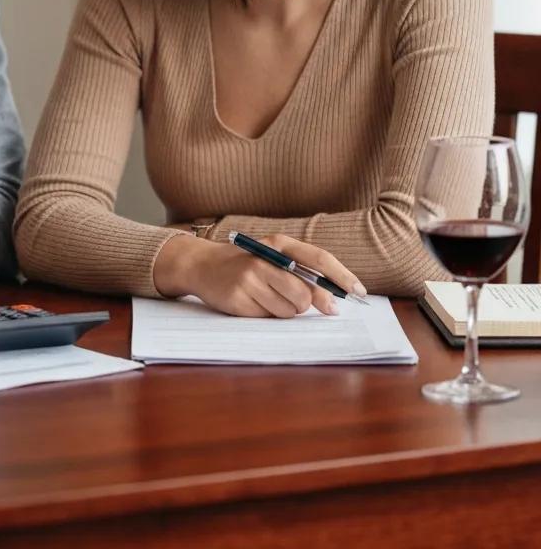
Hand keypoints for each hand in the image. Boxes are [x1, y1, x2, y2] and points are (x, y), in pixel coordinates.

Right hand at [153, 233, 365, 317]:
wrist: (201, 264)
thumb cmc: (244, 261)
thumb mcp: (271, 255)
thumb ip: (298, 269)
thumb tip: (330, 298)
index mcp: (277, 243)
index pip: (317, 258)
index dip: (341, 276)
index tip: (359, 292)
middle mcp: (264, 258)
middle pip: (305, 292)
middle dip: (311, 303)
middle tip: (313, 307)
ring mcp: (249, 279)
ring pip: (290, 309)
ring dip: (286, 310)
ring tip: (268, 297)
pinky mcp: (239, 298)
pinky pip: (269, 316)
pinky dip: (268, 314)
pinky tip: (254, 302)